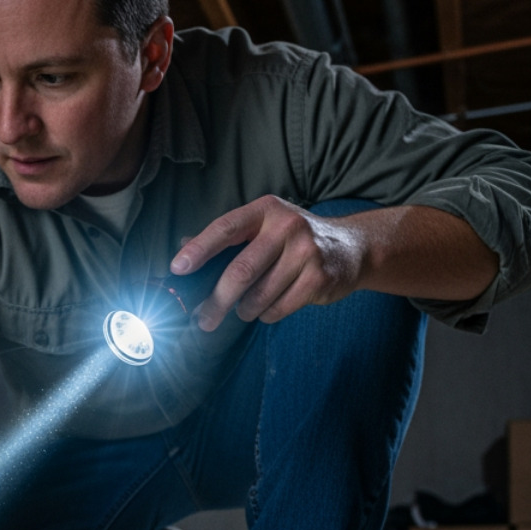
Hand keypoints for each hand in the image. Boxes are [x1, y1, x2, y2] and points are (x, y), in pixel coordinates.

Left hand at [170, 195, 367, 331]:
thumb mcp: (265, 225)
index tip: (178, 269)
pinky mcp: (319, 278)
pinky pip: (277, 308)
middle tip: (203, 319)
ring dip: (244, 310)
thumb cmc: (295, 238)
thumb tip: (182, 249)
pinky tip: (269, 308)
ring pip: (258, 296)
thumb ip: (228, 238)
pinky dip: (266, 315)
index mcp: (266, 210)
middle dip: (216, 301)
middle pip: (240, 271)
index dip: (199, 249)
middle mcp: (287, 226)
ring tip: (244, 309)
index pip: (225, 229)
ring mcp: (306, 252)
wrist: (352, 247)